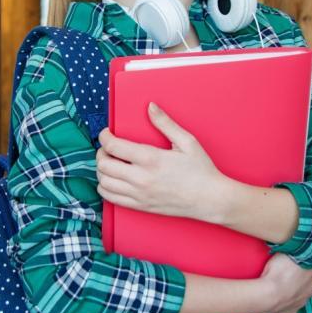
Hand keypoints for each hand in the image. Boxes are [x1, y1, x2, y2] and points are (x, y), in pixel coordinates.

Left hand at [95, 102, 224, 220]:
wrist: (210, 200)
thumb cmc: (201, 170)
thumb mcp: (187, 141)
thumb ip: (165, 123)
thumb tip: (150, 106)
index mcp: (151, 159)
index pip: (113, 146)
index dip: (104, 137)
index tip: (106, 133)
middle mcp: (141, 178)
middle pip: (104, 165)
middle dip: (101, 152)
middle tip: (108, 147)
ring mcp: (139, 194)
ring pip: (104, 182)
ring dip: (102, 170)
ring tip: (111, 163)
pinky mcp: (140, 206)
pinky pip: (110, 198)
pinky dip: (105, 187)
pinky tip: (114, 180)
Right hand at [257, 253, 311, 312]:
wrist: (268, 296)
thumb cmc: (277, 272)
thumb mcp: (285, 252)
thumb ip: (292, 249)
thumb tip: (294, 244)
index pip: (311, 264)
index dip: (301, 261)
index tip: (293, 259)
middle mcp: (311, 288)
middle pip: (307, 280)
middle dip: (298, 277)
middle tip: (284, 271)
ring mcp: (301, 302)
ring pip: (299, 294)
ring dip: (291, 290)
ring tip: (277, 285)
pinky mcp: (291, 312)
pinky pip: (288, 306)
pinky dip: (283, 302)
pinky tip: (275, 297)